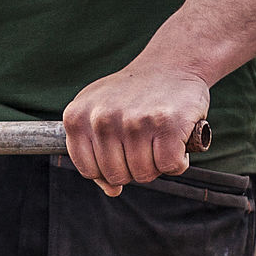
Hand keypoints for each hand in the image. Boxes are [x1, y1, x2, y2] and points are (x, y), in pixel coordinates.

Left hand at [62, 60, 211, 196]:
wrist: (171, 64)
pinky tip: (176, 140)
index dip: (109, 167)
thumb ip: (96, 153)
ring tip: (159, 137)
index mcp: (77, 117)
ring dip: (157, 163)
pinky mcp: (166, 125)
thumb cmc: (134, 95)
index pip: (89, 170)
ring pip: (144, 174)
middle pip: (117, 176)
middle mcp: (102, 119)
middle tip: (144, 141)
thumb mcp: (99, 114)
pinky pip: (170, 167)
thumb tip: (111, 191)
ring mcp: (134, 121)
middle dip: (134, 166)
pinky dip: (179, 161)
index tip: (122, 149)